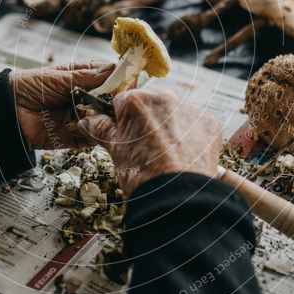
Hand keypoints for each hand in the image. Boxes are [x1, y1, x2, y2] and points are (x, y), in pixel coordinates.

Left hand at [11, 62, 112, 149]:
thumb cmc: (32, 86)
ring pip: (106, 118)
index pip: (110, 76)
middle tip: (116, 99)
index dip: (120, 77)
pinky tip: (84, 124)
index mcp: (84, 78)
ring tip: (99, 112)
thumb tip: (114, 70)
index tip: (128, 79)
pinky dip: (93, 132)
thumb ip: (88, 77)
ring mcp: (83, 117)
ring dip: (105, 116)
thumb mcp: (61, 77)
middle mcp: (87, 97)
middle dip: (115, 99)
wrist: (9, 110)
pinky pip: (93, 136)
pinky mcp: (77, 136)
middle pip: (112, 99)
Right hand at [77, 89, 221, 193]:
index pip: (122, 102)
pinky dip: (190, 136)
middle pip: (150, 105)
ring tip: (166, 155)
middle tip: (145, 149)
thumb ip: (100, 129)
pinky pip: (195, 124)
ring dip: (169, 128)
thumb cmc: (142, 173)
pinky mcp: (209, 123)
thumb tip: (84, 122)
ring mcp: (190, 109)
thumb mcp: (115, 150)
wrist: (178, 195)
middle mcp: (165, 98)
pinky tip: (184, 155)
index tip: (125, 136)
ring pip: (174, 113)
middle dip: (147, 122)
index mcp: (136, 101)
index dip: (121, 120)